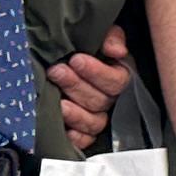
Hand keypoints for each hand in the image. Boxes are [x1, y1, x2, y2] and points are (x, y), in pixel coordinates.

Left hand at [48, 23, 133, 151]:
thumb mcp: (98, 34)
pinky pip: (85, 141)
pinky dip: (76, 137)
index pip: (116, 80)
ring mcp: (96, 116)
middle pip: (101, 101)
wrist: (60, 59)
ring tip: (58, 102)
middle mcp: (109, 98)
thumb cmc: (81, 46)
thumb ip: (110, 37)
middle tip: (56, 71)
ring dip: (76, 114)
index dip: (97, 72)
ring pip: (94, 122)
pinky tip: (65, 129)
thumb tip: (116, 50)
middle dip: (77, 86)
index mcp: (118, 75)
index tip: (76, 59)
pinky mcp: (82, 130)